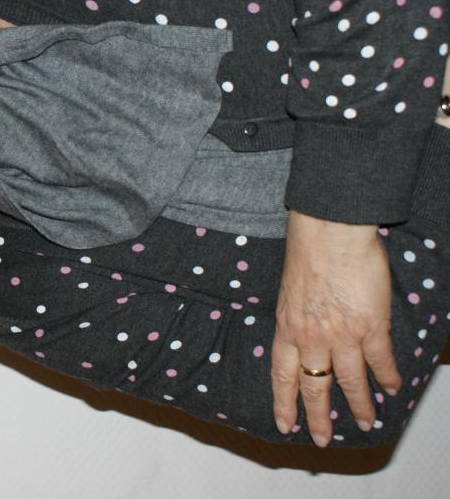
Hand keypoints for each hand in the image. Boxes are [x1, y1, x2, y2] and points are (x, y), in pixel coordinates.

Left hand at [271, 210, 401, 446]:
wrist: (329, 233)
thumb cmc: (307, 252)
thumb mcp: (288, 291)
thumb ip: (295, 315)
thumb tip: (299, 328)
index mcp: (287, 328)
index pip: (282, 376)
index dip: (284, 402)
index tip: (285, 424)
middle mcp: (311, 338)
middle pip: (314, 387)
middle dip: (317, 417)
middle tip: (322, 441)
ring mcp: (342, 335)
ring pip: (350, 381)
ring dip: (359, 405)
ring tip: (366, 423)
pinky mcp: (371, 326)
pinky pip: (380, 360)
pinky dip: (387, 376)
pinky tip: (392, 387)